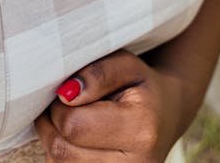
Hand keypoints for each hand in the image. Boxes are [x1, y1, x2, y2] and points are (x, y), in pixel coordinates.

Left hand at [35, 50, 179, 162]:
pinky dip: (63, 153)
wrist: (166, 117)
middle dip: (53, 123)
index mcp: (141, 131)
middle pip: (62, 150)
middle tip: (66, 105)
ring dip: (55, 140)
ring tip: (73, 120)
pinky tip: (77, 139)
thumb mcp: (128, 65)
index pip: (73, 125)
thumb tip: (66, 94)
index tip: (68, 92)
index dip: (59, 105)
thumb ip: (98, 73)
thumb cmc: (142, 86)